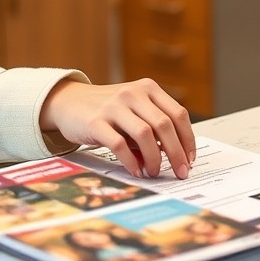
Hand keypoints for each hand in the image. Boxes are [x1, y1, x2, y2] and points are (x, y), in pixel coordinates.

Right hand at [39, 78, 195, 178]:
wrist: (69, 102)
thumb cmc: (108, 110)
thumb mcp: (134, 110)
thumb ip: (153, 128)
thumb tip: (173, 158)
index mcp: (148, 88)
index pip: (178, 113)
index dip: (187, 139)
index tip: (190, 159)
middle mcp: (133, 94)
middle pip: (164, 125)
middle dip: (176, 153)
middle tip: (180, 172)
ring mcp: (114, 106)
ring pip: (145, 134)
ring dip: (154, 158)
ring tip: (154, 172)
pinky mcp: (95, 122)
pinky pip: (119, 144)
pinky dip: (131, 161)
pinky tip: (135, 171)